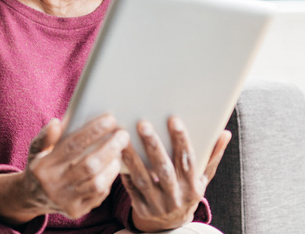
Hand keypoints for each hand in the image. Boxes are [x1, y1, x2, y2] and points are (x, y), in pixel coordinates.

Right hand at [22, 114, 129, 219]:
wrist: (32, 198)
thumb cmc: (40, 165)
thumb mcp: (36, 149)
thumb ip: (45, 136)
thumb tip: (56, 122)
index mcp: (44, 166)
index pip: (72, 146)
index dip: (93, 131)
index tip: (110, 119)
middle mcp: (54, 185)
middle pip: (89, 165)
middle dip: (110, 148)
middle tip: (123, 134)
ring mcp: (66, 201)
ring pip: (97, 183)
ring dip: (112, 165)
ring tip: (120, 150)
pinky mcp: (76, 211)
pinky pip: (98, 195)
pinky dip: (109, 179)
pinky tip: (113, 166)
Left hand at [121, 117, 230, 232]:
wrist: (173, 224)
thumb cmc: (188, 190)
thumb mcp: (203, 177)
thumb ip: (212, 155)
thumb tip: (225, 132)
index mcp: (193, 187)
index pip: (188, 161)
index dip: (182, 140)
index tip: (173, 119)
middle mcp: (176, 197)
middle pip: (164, 169)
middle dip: (153, 145)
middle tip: (143, 124)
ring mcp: (158, 205)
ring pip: (143, 179)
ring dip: (132, 157)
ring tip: (123, 136)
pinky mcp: (141, 208)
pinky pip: (130, 188)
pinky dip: (123, 171)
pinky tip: (116, 153)